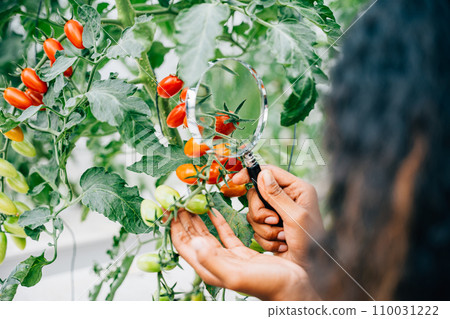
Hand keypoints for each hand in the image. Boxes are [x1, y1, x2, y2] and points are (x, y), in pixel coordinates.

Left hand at [171, 209, 318, 300]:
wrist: (294, 289)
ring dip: (197, 218)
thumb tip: (194, 241)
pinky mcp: (240, 252)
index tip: (168, 208)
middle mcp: (214, 262)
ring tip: (190, 201)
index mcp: (209, 268)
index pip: (183, 244)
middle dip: (183, 219)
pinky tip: (212, 210)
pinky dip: (216, 220)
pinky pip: (224, 233)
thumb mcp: (237, 274)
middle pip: (192, 237)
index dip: (173, 226)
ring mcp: (227, 257)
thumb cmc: (268, 285)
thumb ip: (212, 260)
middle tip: (177, 199)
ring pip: (206, 234)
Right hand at [232, 165, 323, 266]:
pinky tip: (281, 245)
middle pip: (256, 194)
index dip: (251, 174)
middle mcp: (286, 198)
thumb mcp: (295, 216)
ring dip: (265, 228)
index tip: (236, 180)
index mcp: (297, 189)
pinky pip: (255, 227)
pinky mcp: (270, 227)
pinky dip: (265, 238)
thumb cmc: (311, 243)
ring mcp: (277, 213)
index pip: (269, 172)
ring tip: (282, 237)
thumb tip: (263, 173)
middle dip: (261, 212)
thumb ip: (277, 195)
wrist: (310, 269)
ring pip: (253, 213)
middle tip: (275, 222)